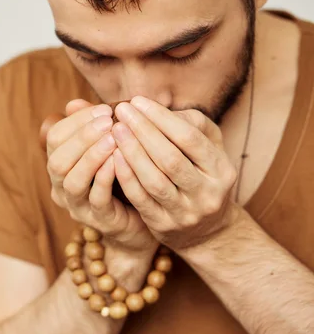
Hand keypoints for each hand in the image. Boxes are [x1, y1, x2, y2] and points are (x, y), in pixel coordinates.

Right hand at [45, 99, 158, 254]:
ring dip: (91, 156)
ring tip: (113, 138)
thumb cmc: (123, 177)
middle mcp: (62, 188)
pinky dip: (106, 176)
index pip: (55, 139)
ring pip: (72, 181)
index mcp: (60, 166)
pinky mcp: (100, 220)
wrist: (143, 219)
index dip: (76, 121)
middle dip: (82, 137)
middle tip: (108, 121)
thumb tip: (73, 103)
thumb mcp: (108, 148)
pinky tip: (119, 159)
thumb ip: (93, 128)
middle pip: (57, 161)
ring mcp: (79, 207)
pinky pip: (97, 198)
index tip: (104, 109)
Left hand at [111, 96, 240, 250]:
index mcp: (221, 169)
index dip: (161, 117)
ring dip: (131, 152)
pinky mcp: (164, 226)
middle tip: (121, 111)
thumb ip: (192, 124)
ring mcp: (185, 213)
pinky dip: (126, 176)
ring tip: (115, 130)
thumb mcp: (210, 149)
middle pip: (170, 158)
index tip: (137, 101)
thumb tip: (159, 108)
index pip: (189, 138)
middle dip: (143, 131)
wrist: (207, 231)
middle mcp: (207, 193)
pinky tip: (113, 157)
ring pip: (154, 180)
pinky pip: (140, 198)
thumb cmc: (202, 176)